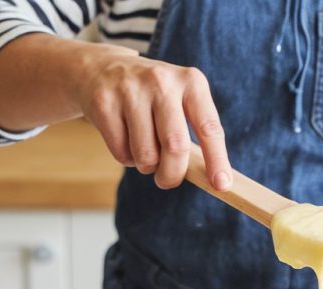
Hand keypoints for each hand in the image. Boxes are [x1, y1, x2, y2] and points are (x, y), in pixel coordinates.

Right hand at [71, 43, 231, 189]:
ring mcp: (130, 90)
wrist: (101, 70)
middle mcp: (162, 82)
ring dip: (147, 166)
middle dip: (173, 174)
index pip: (209, 128)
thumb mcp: (180, 100)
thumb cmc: (152, 96)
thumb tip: (212, 179)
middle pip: (175, 146)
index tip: (221, 185)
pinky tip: (126, 139)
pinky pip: (121, 152)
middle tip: (168, 180)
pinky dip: (127, 158)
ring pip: (146, 155)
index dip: (217, 160)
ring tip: (144, 150)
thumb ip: (195, 132)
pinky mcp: (103, 104)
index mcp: (191, 82)